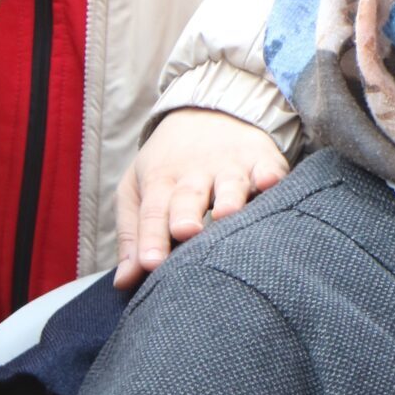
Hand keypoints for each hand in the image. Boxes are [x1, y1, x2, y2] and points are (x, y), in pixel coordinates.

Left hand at [114, 109, 287, 289]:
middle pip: (187, 197)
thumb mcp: (138, 191)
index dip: (150, 237)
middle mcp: (194, 174)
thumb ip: (132, 236)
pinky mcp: (261, 160)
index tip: (150, 264)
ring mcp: (229, 166)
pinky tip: (271, 183)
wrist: (206, 111)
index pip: (152, 212)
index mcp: (160, 182)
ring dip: (229, 198)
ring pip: (228, 184)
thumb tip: (123, 283)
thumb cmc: (169, 165)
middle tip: (185, 231)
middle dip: (186, 213)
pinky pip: (267, 167)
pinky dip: (270, 174)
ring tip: (227, 214)